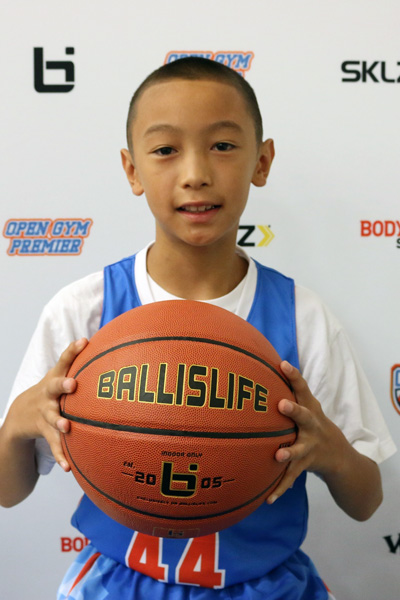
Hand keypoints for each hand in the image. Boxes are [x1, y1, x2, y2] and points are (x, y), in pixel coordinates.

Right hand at [9, 338, 87, 471]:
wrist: (22, 412)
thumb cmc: (53, 390)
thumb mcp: (61, 374)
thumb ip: (81, 362)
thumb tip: (114, 346)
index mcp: (56, 377)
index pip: (64, 359)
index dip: (73, 350)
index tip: (84, 341)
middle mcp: (48, 394)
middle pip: (54, 387)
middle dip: (62, 385)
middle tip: (72, 384)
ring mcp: (45, 413)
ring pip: (52, 418)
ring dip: (59, 422)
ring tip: (67, 427)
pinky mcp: (44, 431)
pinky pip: (54, 445)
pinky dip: (61, 455)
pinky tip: (69, 467)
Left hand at [267, 360, 345, 503]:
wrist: (339, 456)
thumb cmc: (312, 423)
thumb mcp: (307, 405)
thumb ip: (288, 389)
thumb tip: (257, 365)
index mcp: (310, 409)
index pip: (302, 388)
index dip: (294, 376)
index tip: (283, 364)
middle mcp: (312, 427)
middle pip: (304, 417)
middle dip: (294, 410)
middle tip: (283, 404)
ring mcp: (310, 447)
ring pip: (299, 450)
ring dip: (289, 453)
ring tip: (278, 456)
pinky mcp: (305, 465)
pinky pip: (291, 478)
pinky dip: (280, 488)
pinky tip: (268, 498)